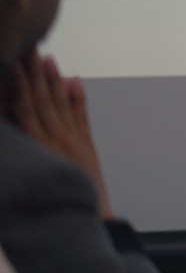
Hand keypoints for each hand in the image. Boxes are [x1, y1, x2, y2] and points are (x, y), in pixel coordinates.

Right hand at [8, 54, 112, 217]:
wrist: (80, 225)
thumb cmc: (48, 203)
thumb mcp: (32, 171)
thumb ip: (20, 145)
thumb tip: (18, 111)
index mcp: (35, 148)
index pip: (22, 109)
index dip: (17, 84)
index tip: (12, 61)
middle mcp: (53, 142)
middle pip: (39, 101)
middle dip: (32, 73)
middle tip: (27, 47)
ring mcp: (72, 143)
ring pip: (58, 105)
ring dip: (51, 80)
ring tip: (44, 56)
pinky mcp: (86, 147)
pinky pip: (80, 118)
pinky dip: (77, 98)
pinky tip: (72, 80)